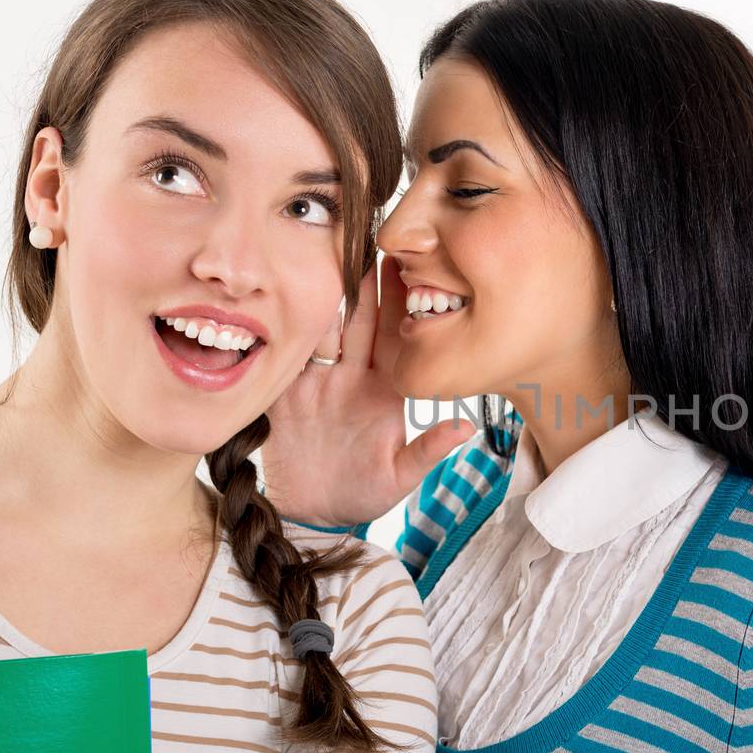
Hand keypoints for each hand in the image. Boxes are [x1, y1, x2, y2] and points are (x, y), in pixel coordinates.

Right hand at [263, 261, 475, 527]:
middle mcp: (352, 378)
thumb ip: (428, 452)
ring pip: (324, 329)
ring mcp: (318, 381)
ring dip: (326, 296)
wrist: (311, 514)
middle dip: (363, 284)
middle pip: (359, 322)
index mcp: (384, 390)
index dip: (400, 305)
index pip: (395, 339)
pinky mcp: (286, 392)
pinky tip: (287, 297)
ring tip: (327, 255)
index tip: (407, 267)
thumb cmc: (361, 496)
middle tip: (367, 238)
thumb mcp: (398, 479)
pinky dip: (288, 327)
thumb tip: (466, 428)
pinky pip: (288, 354)